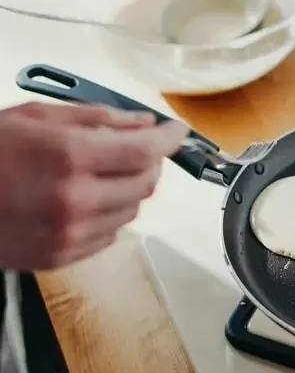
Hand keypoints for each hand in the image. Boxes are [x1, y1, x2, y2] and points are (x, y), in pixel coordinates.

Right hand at [0, 101, 187, 269]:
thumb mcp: (39, 116)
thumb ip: (100, 119)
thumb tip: (145, 123)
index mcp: (70, 156)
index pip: (145, 151)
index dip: (170, 139)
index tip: (178, 131)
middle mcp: (76, 199)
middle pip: (146, 183)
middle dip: (152, 162)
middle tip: (141, 148)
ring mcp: (69, 233)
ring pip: (133, 210)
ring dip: (131, 187)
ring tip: (107, 171)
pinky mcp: (60, 257)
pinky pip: (111, 234)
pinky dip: (112, 213)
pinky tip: (89, 198)